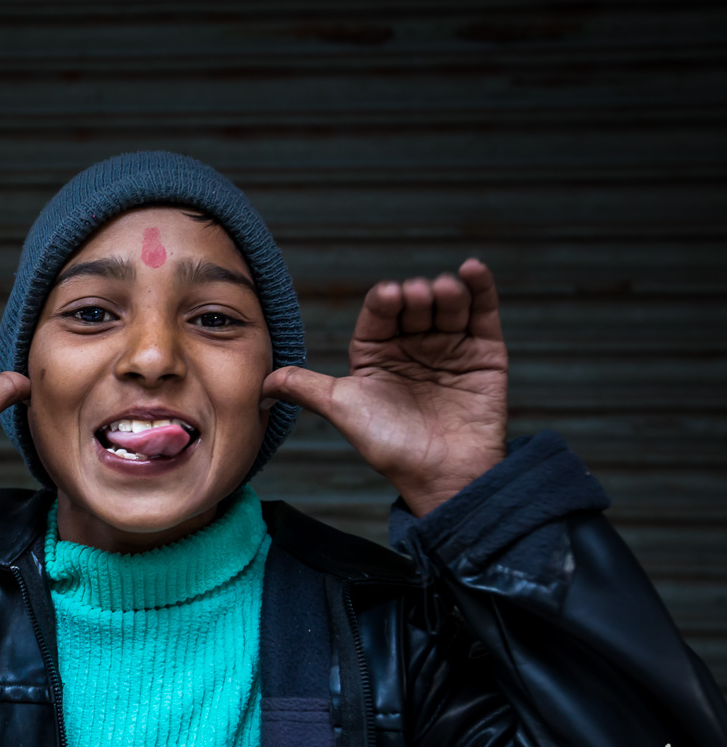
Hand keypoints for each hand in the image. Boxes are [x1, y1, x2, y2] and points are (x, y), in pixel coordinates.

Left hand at [263, 259, 508, 516]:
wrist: (440, 476)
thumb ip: (305, 389)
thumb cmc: (388, 446)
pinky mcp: (485, 354)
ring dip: (446, 291)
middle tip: (415, 298)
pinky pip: (482, 314)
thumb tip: (261, 382)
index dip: (384, 302)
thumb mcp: (342, 410)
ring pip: (448, 305)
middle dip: (415, 297)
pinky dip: (481, 289)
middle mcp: (412, 345)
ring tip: (443, 291)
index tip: (388, 296)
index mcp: (376, 354)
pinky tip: (473, 270)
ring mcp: (449, 347)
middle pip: (414, 306)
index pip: (378, 315)